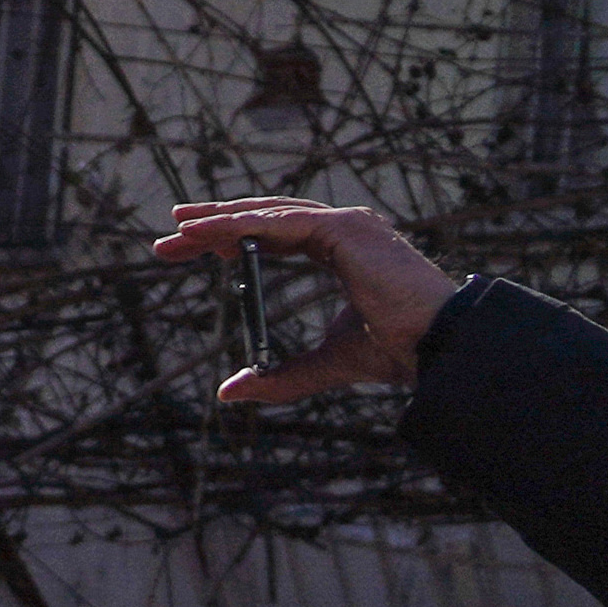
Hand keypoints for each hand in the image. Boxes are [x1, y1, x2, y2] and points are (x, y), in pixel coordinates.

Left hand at [149, 201, 459, 405]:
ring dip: (221, 220)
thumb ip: (278, 377)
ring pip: (269, 214)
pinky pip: (281, 223)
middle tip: (172, 233)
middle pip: (266, 218)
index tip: (192, 249)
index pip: (274, 235)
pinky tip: (210, 236)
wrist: (435, 346)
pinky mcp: (347, 228)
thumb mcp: (321, 366)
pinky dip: (243, 226)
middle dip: (216, 224)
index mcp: (340, 251)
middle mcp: (343, 230)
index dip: (231, 238)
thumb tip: (228, 392)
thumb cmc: (394, 351)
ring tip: (180, 228)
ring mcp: (347, 224)